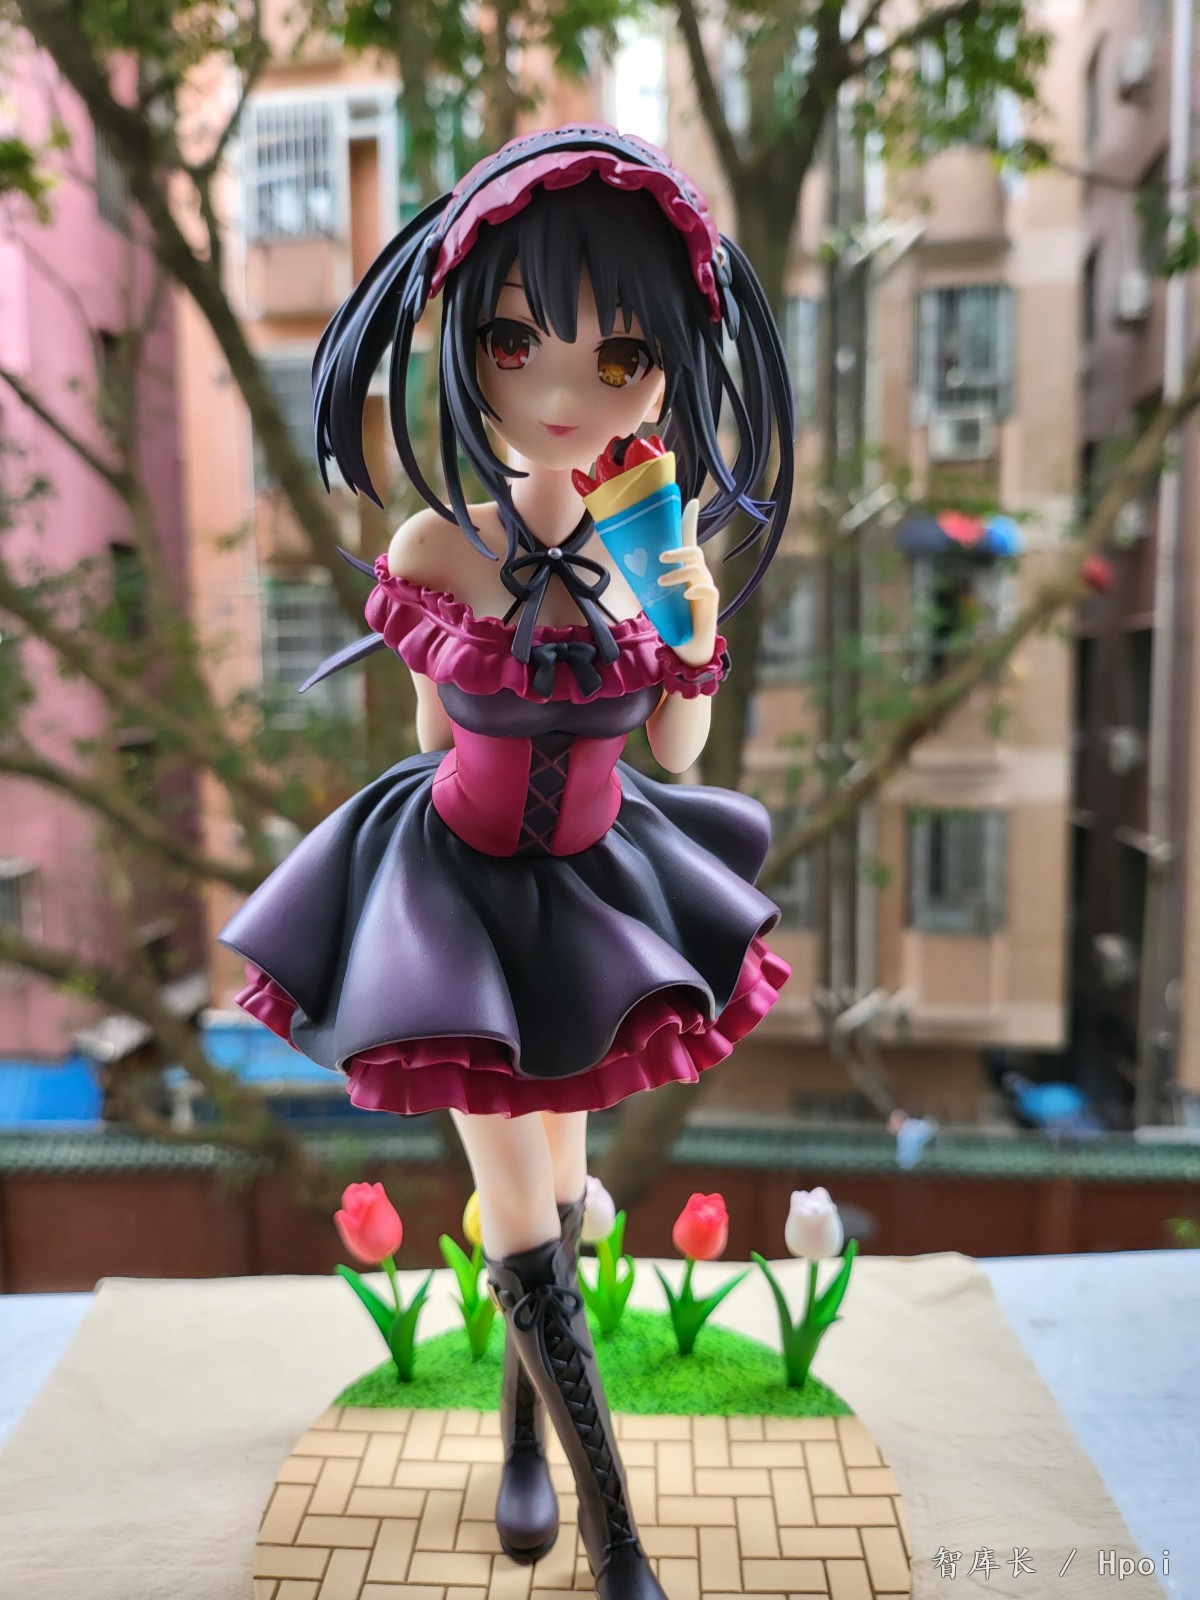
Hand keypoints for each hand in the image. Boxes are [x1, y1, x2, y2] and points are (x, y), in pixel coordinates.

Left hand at [656, 499, 717, 665]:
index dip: (690, 520)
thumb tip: (628, 561)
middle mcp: (698, 575)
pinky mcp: (711, 604)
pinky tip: (685, 595)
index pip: (689, 539)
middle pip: (693, 550)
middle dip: (678, 550)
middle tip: (660, 557)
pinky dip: (695, 590)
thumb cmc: (672, 619)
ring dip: (677, 573)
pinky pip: (707, 590)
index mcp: (686, 569)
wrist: (686, 647)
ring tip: (662, 583)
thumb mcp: (658, 595)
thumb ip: (650, 578)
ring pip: (697, 568)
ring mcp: (706, 588)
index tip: (690, 501)